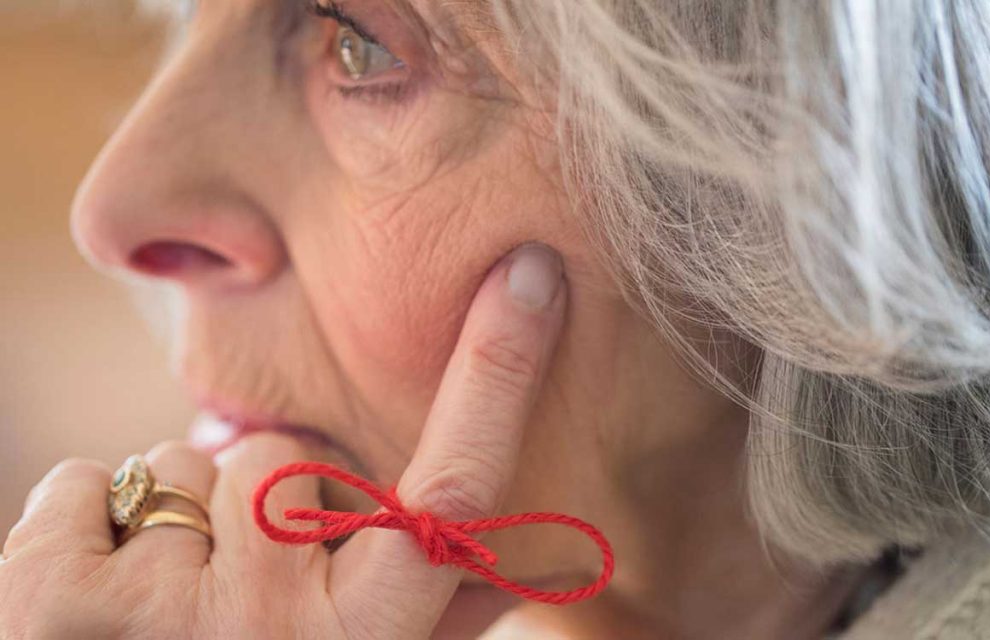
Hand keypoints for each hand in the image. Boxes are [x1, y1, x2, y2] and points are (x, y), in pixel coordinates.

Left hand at [0, 243, 566, 638]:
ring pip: (185, 463)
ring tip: (172, 603)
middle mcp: (272, 627)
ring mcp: (161, 612)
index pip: (457, 486)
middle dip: (264, 497)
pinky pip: (82, 481)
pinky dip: (86, 521)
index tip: (531, 275)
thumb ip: (440, 619)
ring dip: (179, 519)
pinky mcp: (53, 597)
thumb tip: (531, 565)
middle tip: (245, 588)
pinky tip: (102, 590)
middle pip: (284, 454)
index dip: (500, 372)